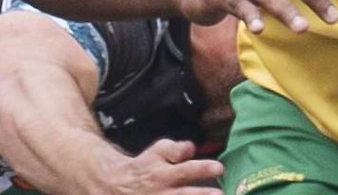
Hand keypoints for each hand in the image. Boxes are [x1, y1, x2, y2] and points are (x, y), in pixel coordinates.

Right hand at [93, 139, 223, 193]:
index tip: (220, 168)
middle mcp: (161, 193)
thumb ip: (175, 149)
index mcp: (163, 174)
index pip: (185, 170)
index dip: (202, 169)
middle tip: (219, 193)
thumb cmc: (146, 166)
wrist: (118, 186)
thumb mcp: (158, 151)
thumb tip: (191, 148)